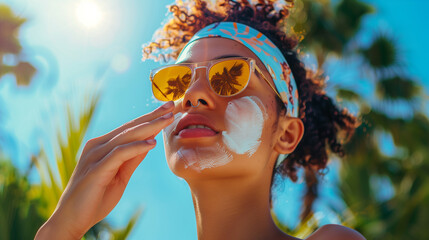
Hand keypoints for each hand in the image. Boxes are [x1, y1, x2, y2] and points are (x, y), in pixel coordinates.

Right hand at [35, 101, 174, 238]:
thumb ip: (133, 158)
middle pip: (129, 127)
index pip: (130, 128)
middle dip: (152, 116)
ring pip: (126, 136)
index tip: (168, 110)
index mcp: (102, 146)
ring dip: (149, 127)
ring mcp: (95, 156)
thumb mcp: (121, 175)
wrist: (72, 219)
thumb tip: (149, 143)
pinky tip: (152, 143)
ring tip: (167, 119)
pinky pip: (119, 154)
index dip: (150, 118)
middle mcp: (97, 146)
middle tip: (171, 105)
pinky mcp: (96, 169)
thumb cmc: (96, 197)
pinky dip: (136, 147)